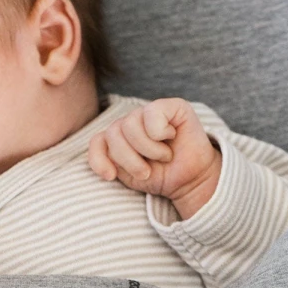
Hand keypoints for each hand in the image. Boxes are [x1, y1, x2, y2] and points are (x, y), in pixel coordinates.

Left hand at [88, 99, 221, 219]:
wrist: (190, 181)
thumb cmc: (160, 176)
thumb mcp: (129, 176)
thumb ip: (112, 162)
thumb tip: (106, 160)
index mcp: (118, 137)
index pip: (97, 140)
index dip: (98, 159)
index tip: (111, 176)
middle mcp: (131, 121)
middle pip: (113, 134)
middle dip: (129, 160)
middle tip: (147, 171)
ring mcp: (149, 112)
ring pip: (130, 125)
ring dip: (148, 149)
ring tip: (163, 156)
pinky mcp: (172, 106)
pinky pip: (153, 113)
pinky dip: (160, 131)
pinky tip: (171, 137)